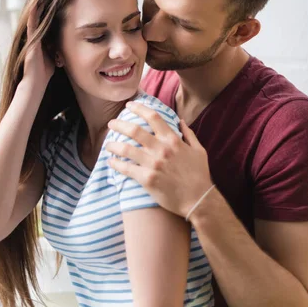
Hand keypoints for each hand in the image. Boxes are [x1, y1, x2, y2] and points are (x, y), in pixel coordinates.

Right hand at [22, 6, 54, 90]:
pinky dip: (34, 15)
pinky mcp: (31, 41)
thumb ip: (57, 50)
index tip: (54, 2)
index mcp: (41, 41)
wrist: (35, 83)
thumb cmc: (44, 73)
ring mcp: (32, 39)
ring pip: (35, 19)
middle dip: (43, 8)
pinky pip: (32, 25)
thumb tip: (65, 48)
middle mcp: (35, 38)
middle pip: (40, 19)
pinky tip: (36, 5)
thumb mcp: (54, 57)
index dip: (49, 14)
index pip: (46, 24)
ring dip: (38, 8)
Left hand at [105, 102, 212, 218]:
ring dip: (113, 145)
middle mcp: (161, 149)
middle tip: (111, 123)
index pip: (152, 116)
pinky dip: (116, 164)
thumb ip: (188, 133)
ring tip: (108, 144)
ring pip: (126, 149)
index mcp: (173, 139)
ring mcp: (153, 164)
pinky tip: (111, 162)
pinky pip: (126, 169)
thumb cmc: (199, 175)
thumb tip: (180, 120)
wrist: (198, 200)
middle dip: (119, 124)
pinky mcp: (147, 179)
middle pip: (134, 130)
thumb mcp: (198, 150)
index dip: (138, 108)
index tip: (129, 105)